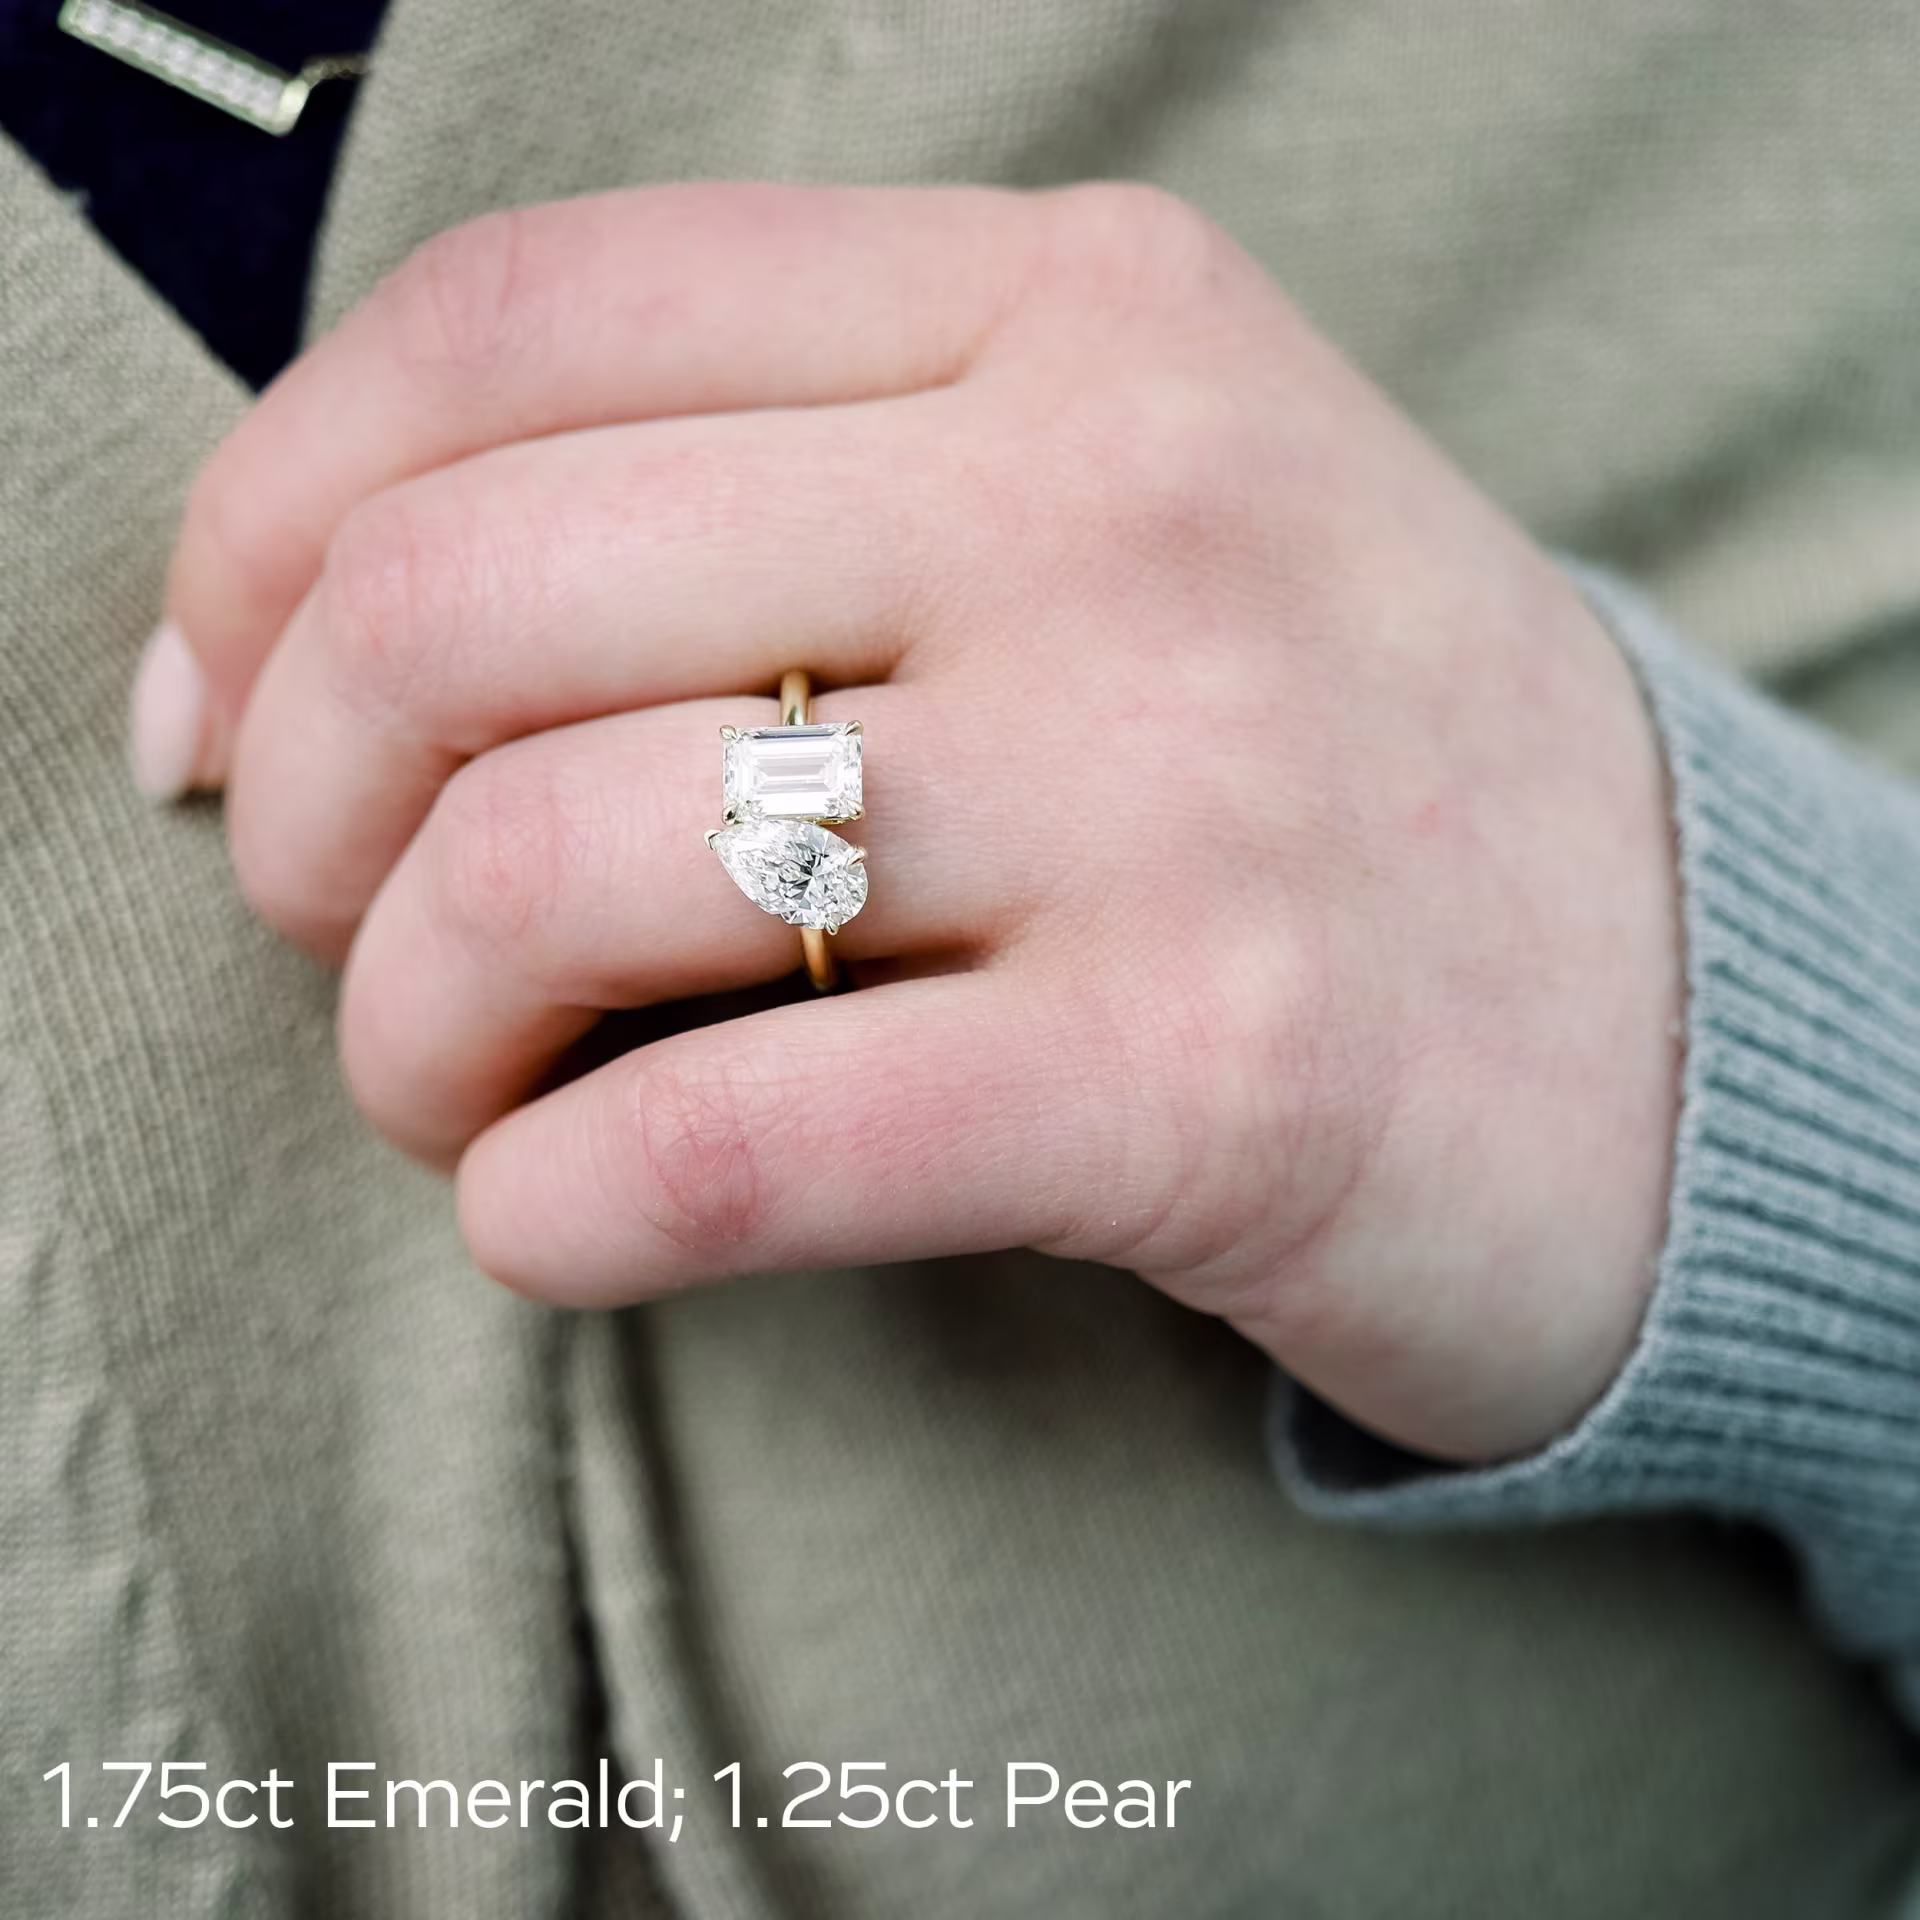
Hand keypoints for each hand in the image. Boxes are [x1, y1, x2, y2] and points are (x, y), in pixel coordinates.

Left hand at [148, 183, 1681, 1462]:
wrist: (1684, 1019)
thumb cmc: (1325, 766)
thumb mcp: (1101, 516)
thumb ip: (754, 506)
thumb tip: (282, 640)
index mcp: (1066, 308)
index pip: (511, 320)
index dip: (262, 520)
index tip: (219, 709)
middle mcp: (1119, 499)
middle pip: (464, 595)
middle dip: (299, 802)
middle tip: (337, 929)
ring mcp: (1180, 784)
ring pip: (547, 866)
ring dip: (404, 1032)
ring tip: (468, 1096)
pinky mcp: (1209, 1077)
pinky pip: (723, 1140)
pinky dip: (552, 1209)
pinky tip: (560, 1224)